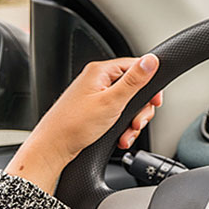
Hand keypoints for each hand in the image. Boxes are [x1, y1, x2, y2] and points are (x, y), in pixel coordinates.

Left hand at [5, 55, 162, 193]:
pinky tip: (119, 138)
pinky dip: (121, 128)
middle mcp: (97, 81)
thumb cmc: (74, 125)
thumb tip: (151, 60)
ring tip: (126, 134)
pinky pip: (116, 115)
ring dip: (131, 122)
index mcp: (100, 72)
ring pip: (127, 105)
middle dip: (140, 110)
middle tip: (137, 123)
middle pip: (134, 88)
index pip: (136, 67)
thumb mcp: (111, 101)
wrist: (53, 148)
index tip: (154, 101)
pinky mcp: (94, 111)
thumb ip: (134, 81)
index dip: (149, 84)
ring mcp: (95, 97)